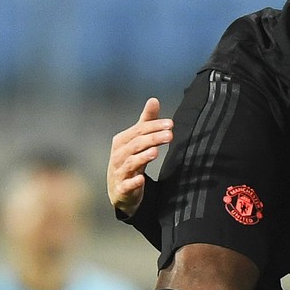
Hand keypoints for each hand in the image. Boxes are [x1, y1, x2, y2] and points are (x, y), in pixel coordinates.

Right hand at [109, 98, 172, 216]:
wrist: (119, 189)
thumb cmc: (130, 160)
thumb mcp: (137, 141)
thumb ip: (146, 122)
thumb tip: (154, 100)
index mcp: (122, 141)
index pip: (139, 130)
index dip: (154, 126)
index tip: (171, 124)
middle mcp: (118, 155)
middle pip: (136, 144)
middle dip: (152, 138)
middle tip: (170, 135)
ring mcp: (119, 172)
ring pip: (130, 162)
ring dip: (143, 157)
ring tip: (156, 151)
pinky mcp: (122, 188)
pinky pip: (126, 184)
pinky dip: (133, 182)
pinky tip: (142, 180)